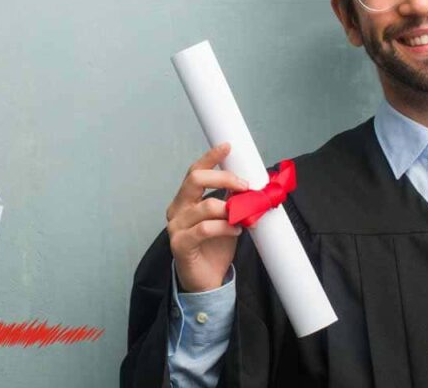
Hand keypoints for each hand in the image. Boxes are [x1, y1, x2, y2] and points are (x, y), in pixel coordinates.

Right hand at [166, 143, 247, 292]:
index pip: (195, 171)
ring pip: (205, 205)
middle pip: (195, 180)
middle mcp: (177, 209)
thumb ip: (233, 200)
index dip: (210, 158)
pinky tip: (237, 229)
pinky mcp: (180, 244)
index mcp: (185, 200)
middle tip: (245, 186)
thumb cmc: (216, 247)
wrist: (207, 281)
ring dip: (231, 209)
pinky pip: (206, 229)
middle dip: (224, 178)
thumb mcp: (227, 218)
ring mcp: (176, 227)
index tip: (228, 147)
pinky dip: (226, 227)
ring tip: (245, 216)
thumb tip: (251, 183)